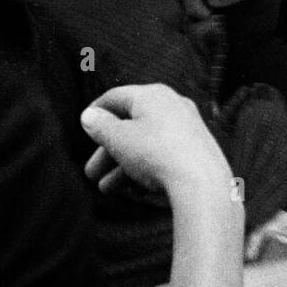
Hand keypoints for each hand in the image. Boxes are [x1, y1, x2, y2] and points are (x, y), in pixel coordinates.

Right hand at [81, 84, 233, 200]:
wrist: (202, 183)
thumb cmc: (156, 153)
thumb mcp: (118, 139)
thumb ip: (100, 126)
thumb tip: (90, 116)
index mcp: (152, 95)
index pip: (116, 97)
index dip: (96, 112)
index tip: (84, 126)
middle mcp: (172, 106)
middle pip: (130, 126)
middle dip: (107, 152)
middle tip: (91, 172)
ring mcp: (187, 129)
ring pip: (146, 145)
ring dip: (122, 167)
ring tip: (106, 189)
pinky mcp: (197, 150)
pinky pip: (164, 156)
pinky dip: (146, 170)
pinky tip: (134, 191)